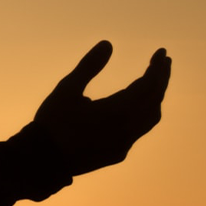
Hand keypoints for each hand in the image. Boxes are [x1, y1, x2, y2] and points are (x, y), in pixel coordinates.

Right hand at [33, 40, 170, 175]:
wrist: (42, 161)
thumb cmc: (52, 122)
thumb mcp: (66, 89)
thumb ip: (89, 66)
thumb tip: (108, 44)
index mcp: (116, 112)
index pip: (148, 85)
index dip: (157, 67)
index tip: (162, 52)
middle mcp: (126, 129)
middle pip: (155, 100)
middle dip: (161, 79)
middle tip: (163, 62)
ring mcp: (124, 144)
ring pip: (151, 118)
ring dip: (155, 98)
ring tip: (154, 82)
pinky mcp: (118, 154)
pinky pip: (139, 131)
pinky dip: (144, 114)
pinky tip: (136, 107)